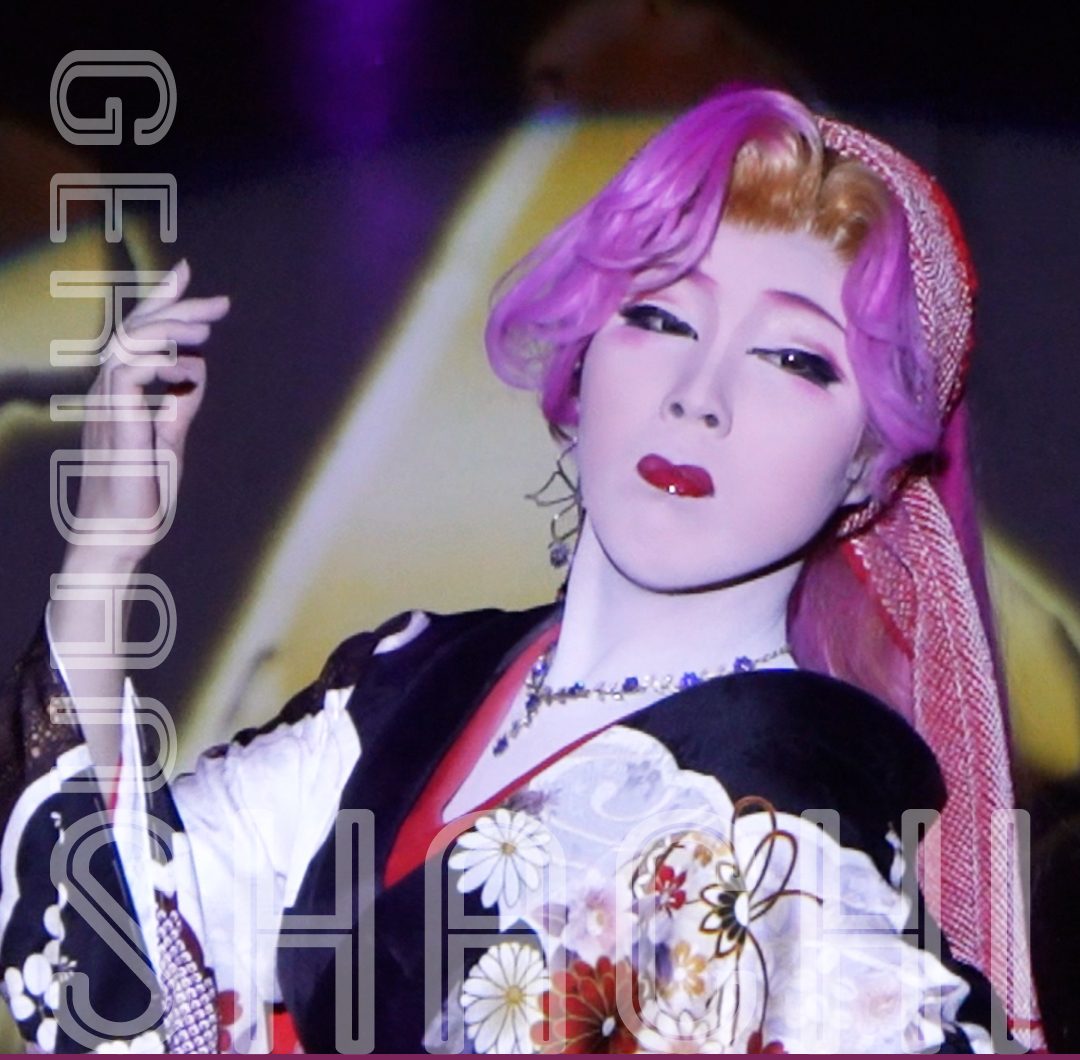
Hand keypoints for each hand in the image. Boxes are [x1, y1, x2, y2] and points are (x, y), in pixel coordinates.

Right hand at [62, 260, 229, 574]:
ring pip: (131, 342)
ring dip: (171, 330)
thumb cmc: (142, 491)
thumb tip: (195, 375)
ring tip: (207, 332)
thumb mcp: (169, 438)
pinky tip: (186, 371)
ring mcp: (107, 404)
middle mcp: (109, 390)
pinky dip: (159, 363)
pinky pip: (129, 373)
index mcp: (121, 390)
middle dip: (176, 306)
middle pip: (137, 328)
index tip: (186, 273)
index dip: (161, 300)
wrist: (121, 534)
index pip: (139, 333)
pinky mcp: (114, 421)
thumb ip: (178, 405)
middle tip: (220, 304)